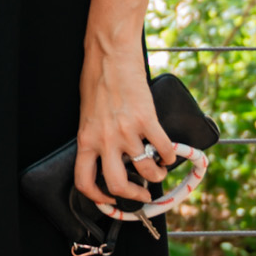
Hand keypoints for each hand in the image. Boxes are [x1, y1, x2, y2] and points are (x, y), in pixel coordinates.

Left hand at [73, 42, 176, 215]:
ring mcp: (127, 131)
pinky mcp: (146, 119)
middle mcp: (105, 139)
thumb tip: (108, 157)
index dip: (97, 198)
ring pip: (147, 170)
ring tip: (159, 170)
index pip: (84, 181)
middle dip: (133, 196)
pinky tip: (169, 154)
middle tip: (142, 194)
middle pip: (118, 185)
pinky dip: (170, 156)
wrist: (110, 54)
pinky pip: (164, 149)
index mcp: (86, 139)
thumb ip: (95, 137)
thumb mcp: (87, 114)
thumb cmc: (96, 79)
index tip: (108, 201)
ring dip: (157, 175)